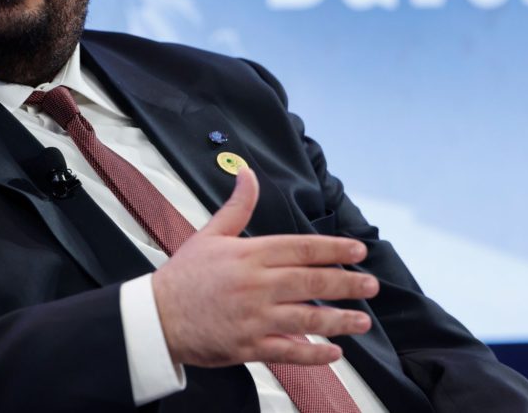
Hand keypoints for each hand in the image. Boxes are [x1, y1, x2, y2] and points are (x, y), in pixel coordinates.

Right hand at [151, 166, 377, 367]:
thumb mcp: (210, 234)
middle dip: (346, 283)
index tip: (358, 251)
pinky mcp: (249, 346)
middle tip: (371, 285)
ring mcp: (254, 318)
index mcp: (249, 255)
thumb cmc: (183, 276)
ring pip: (307, 318)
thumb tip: (247, 174)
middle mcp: (256, 285)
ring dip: (339, 320)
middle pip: (311, 282)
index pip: (301, 248)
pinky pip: (289, 352)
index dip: (333, 249)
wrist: (156, 317)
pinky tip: (334, 352)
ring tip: (362, 320)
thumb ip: (237, 206)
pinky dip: (314, 354)